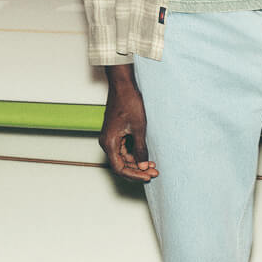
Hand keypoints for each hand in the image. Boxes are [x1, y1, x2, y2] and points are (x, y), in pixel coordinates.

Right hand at [101, 65, 158, 182]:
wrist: (123, 85)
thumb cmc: (128, 102)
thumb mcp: (139, 128)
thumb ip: (140, 149)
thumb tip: (143, 166)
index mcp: (109, 143)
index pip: (119, 168)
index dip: (134, 175)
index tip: (147, 177)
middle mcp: (107, 142)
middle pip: (121, 164)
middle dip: (138, 170)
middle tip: (154, 172)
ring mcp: (111, 137)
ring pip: (123, 157)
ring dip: (138, 162)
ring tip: (153, 165)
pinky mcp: (116, 132)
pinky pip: (124, 148)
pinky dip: (135, 153)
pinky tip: (147, 155)